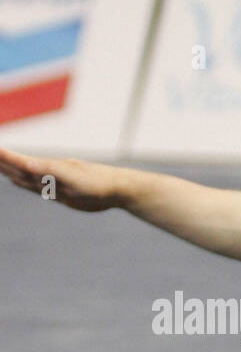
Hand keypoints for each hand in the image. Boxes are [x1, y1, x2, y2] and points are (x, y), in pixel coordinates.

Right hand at [0, 146, 125, 210]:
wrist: (118, 190)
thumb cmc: (97, 182)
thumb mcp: (72, 177)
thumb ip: (50, 171)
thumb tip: (26, 164)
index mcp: (48, 168)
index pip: (20, 161)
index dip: (4, 157)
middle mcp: (47, 174)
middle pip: (18, 168)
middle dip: (2, 162)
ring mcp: (53, 184)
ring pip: (25, 177)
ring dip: (9, 171)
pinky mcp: (61, 195)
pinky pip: (36, 188)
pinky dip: (24, 184)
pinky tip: (17, 181)